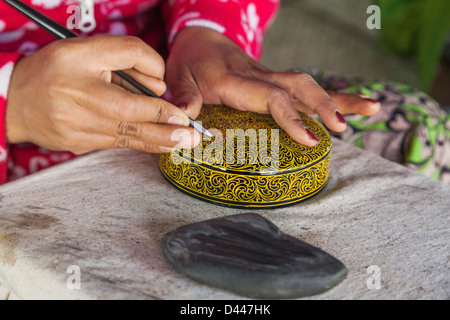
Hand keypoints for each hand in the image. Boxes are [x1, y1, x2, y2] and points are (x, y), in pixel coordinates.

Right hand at [6, 35, 199, 153]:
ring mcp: (78, 130)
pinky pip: (116, 144)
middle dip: (165, 131)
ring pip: (126, 137)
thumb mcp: (89, 50)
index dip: (158, 100)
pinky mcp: (78, 144)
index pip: (128, 86)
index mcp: (81, 75)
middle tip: (192, 138)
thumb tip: (159, 86)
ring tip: (184, 145)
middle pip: (131, 121)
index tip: (182, 114)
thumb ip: (129, 58)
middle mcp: (79, 106)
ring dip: (158, 142)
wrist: (15, 101)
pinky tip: (161, 145)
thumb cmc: (54, 70)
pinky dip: (141, 144)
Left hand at [166, 27, 379, 145]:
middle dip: (323, 106)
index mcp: (235, 79)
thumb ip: (183, 94)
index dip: (291, 116)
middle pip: (298, 86)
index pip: (270, 96)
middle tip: (342, 128)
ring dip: (338, 98)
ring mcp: (270, 77)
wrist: (201, 38)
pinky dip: (330, 96)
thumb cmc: (190, 61)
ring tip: (371, 109)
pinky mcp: (275, 80)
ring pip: (308, 84)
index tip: (309, 138)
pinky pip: (304, 88)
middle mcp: (258, 76)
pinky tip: (351, 106)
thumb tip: (186, 116)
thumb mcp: (178, 76)